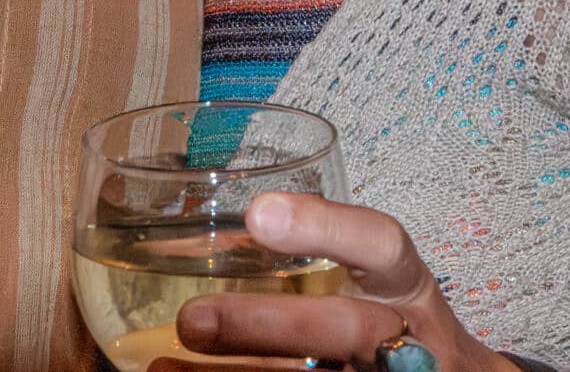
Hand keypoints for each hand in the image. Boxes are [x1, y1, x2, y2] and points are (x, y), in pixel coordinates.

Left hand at [144, 192, 513, 371]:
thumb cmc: (391, 320)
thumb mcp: (376, 282)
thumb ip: (319, 255)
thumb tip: (214, 234)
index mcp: (405, 286)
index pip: (383, 245)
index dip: (328, 228)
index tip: (260, 214)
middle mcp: (405, 338)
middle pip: (348, 330)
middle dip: (271, 326)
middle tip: (194, 319)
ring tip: (164, 368)